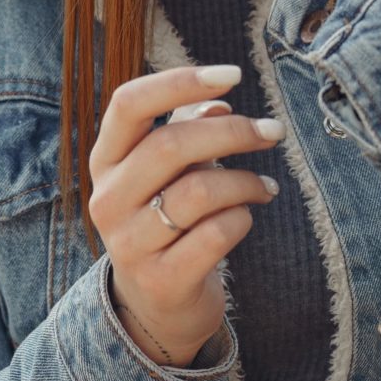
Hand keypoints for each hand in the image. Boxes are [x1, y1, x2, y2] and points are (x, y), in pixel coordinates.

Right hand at [89, 64, 283, 366]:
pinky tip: (248, 216)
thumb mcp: (171, 171)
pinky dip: (243, 218)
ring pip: (199, 191)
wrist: (157, 305)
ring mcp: (130, 243)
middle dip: (233, 132)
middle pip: (171, 145)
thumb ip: (188, 129)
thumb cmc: (168, 219)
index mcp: (106, 161)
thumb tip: (218, 101)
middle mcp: (109, 199)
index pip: (128, 104)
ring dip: (245, 181)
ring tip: (265, 185)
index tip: (233, 75)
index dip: (180, 81)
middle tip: (273, 132)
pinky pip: (216, 234)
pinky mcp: (162, 279)